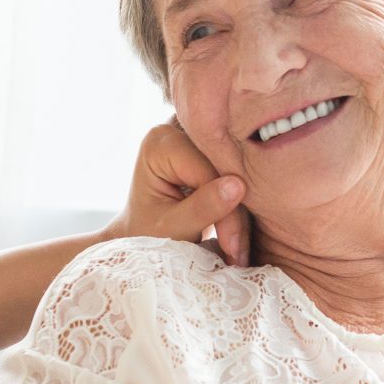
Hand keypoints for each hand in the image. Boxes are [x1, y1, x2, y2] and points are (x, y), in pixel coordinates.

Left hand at [107, 120, 250, 264]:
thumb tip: (238, 186)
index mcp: (160, 143)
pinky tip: (237, 238)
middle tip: (238, 253)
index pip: (208, 169)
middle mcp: (178, 130)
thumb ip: (202, 207)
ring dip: (241, 215)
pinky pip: (237, 177)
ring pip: (235, 174)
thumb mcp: (171, 228)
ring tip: (237, 254)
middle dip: (235, 212)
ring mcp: (197, 138)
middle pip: (224, 167)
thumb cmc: (147, 234)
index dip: (226, 206)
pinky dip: (240, 208)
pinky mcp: (212, 152)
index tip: (232, 246)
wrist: (142, 237)